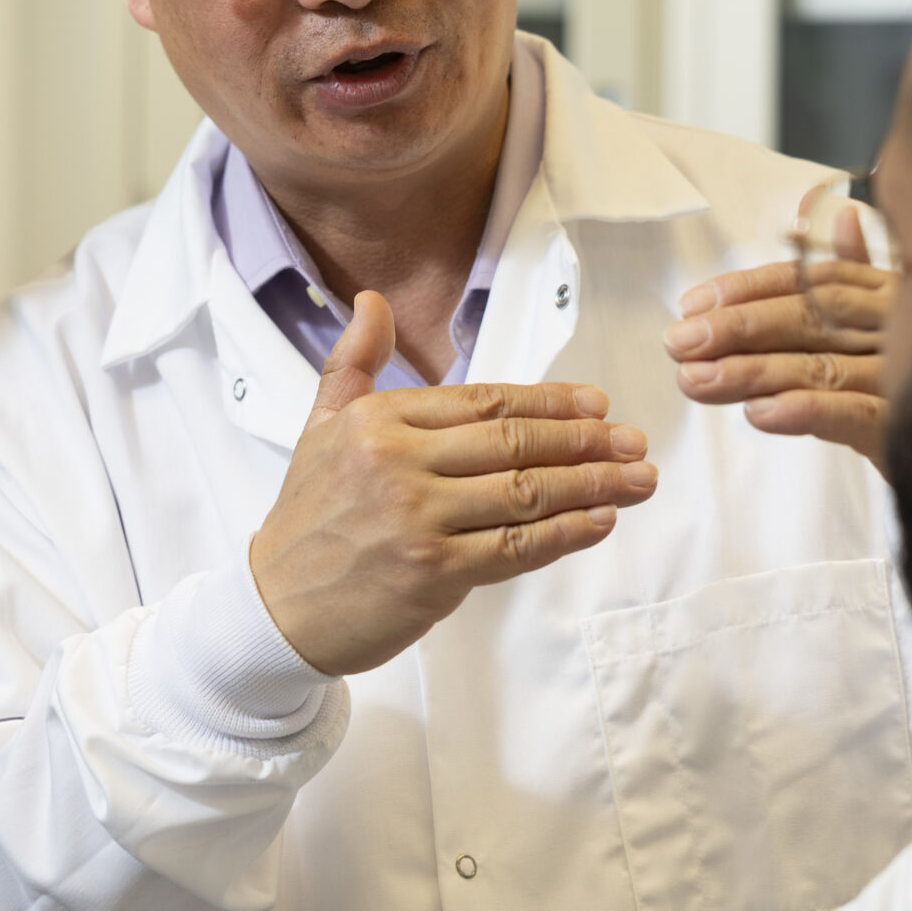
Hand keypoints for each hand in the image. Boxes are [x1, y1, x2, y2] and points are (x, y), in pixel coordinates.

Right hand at [249, 292, 658, 675]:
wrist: (274, 608)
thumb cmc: (306, 519)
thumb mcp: (318, 427)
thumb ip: (353, 363)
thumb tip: (372, 301)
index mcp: (379, 419)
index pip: (484, 401)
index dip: (549, 403)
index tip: (596, 407)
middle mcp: (398, 461)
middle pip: (514, 442)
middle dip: (585, 441)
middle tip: (633, 442)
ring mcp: (417, 517)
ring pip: (525, 492)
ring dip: (593, 485)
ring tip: (637, 479)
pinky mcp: (432, 572)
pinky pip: (516, 548)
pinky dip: (565, 533)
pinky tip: (600, 521)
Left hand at [665, 201, 892, 471]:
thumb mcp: (897, 320)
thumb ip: (864, 269)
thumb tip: (841, 214)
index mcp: (892, 293)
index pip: (811, 280)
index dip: (747, 289)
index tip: (690, 305)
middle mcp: (901, 324)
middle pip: (809, 316)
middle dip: (737, 327)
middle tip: (677, 343)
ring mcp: (909, 374)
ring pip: (821, 364)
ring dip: (752, 372)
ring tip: (695, 380)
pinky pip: (855, 414)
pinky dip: (806, 410)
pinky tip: (758, 414)